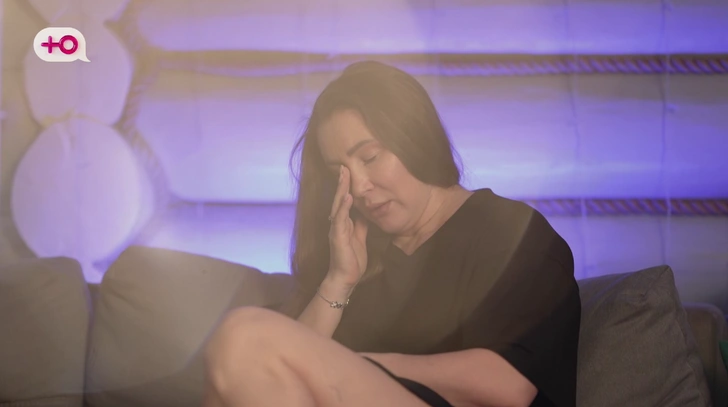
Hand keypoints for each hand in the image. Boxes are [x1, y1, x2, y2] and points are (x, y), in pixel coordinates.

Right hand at [326, 166, 368, 288]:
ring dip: (341, 190)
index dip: (346, 186)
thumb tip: (365, 212)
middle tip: (344, 166)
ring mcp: (336, 229)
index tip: (349, 171)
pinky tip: (346, 197)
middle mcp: (337, 223)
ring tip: (344, 175)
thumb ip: (361, 224)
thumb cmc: (352, 259)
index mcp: (343, 223)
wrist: (346, 277)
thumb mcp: (360, 238)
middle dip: (342, 183)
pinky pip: (340, 220)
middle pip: (339, 199)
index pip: (344, 201)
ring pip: (337, 205)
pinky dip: (343, 208)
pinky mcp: (337, 237)